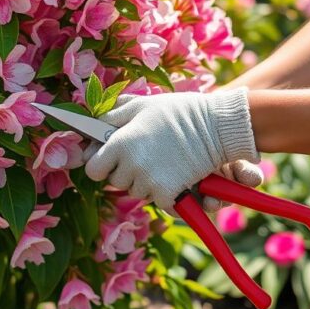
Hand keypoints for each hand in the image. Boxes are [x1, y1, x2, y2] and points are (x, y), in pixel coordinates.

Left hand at [83, 90, 258, 212]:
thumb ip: (113, 114)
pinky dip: (166, 196)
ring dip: (145, 183)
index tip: (111, 160)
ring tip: (161, 163)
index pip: (93, 169)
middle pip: (116, 182)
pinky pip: (158, 203)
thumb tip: (93, 124)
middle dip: (125, 172)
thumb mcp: (142, 105)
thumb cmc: (178, 112)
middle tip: (144, 156)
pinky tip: (174, 179)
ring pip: (136, 192)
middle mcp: (131, 165)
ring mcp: (149, 181)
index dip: (100, 164)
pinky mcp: (168, 193)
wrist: (216, 127)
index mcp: (120, 143)